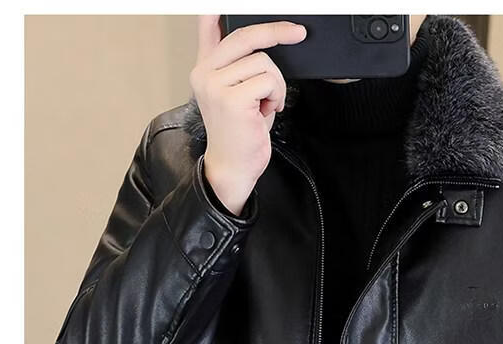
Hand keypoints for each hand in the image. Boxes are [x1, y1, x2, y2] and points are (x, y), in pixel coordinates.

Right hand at [190, 15, 306, 214]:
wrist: (232, 167)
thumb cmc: (239, 134)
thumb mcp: (237, 93)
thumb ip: (241, 65)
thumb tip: (263, 41)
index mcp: (204, 68)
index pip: (207, 26)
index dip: (218, 10)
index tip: (223, 2)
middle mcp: (205, 73)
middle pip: (246, 35)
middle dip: (277, 32)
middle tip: (298, 33)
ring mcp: (216, 85)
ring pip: (263, 62)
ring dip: (276, 84)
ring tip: (267, 104)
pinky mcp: (232, 99)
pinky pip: (268, 81)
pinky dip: (276, 96)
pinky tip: (267, 111)